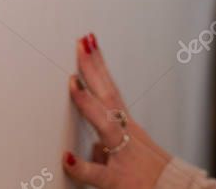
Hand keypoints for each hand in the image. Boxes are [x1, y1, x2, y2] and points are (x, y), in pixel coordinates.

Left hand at [62, 33, 171, 187]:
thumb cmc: (149, 174)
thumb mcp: (130, 153)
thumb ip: (107, 148)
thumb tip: (91, 148)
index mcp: (126, 124)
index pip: (110, 87)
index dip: (98, 64)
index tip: (89, 41)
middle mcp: (125, 133)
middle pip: (108, 95)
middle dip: (93, 69)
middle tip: (82, 43)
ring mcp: (122, 153)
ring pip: (105, 125)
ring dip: (88, 104)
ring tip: (72, 83)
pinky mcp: (117, 180)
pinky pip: (98, 173)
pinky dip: (82, 166)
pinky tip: (66, 158)